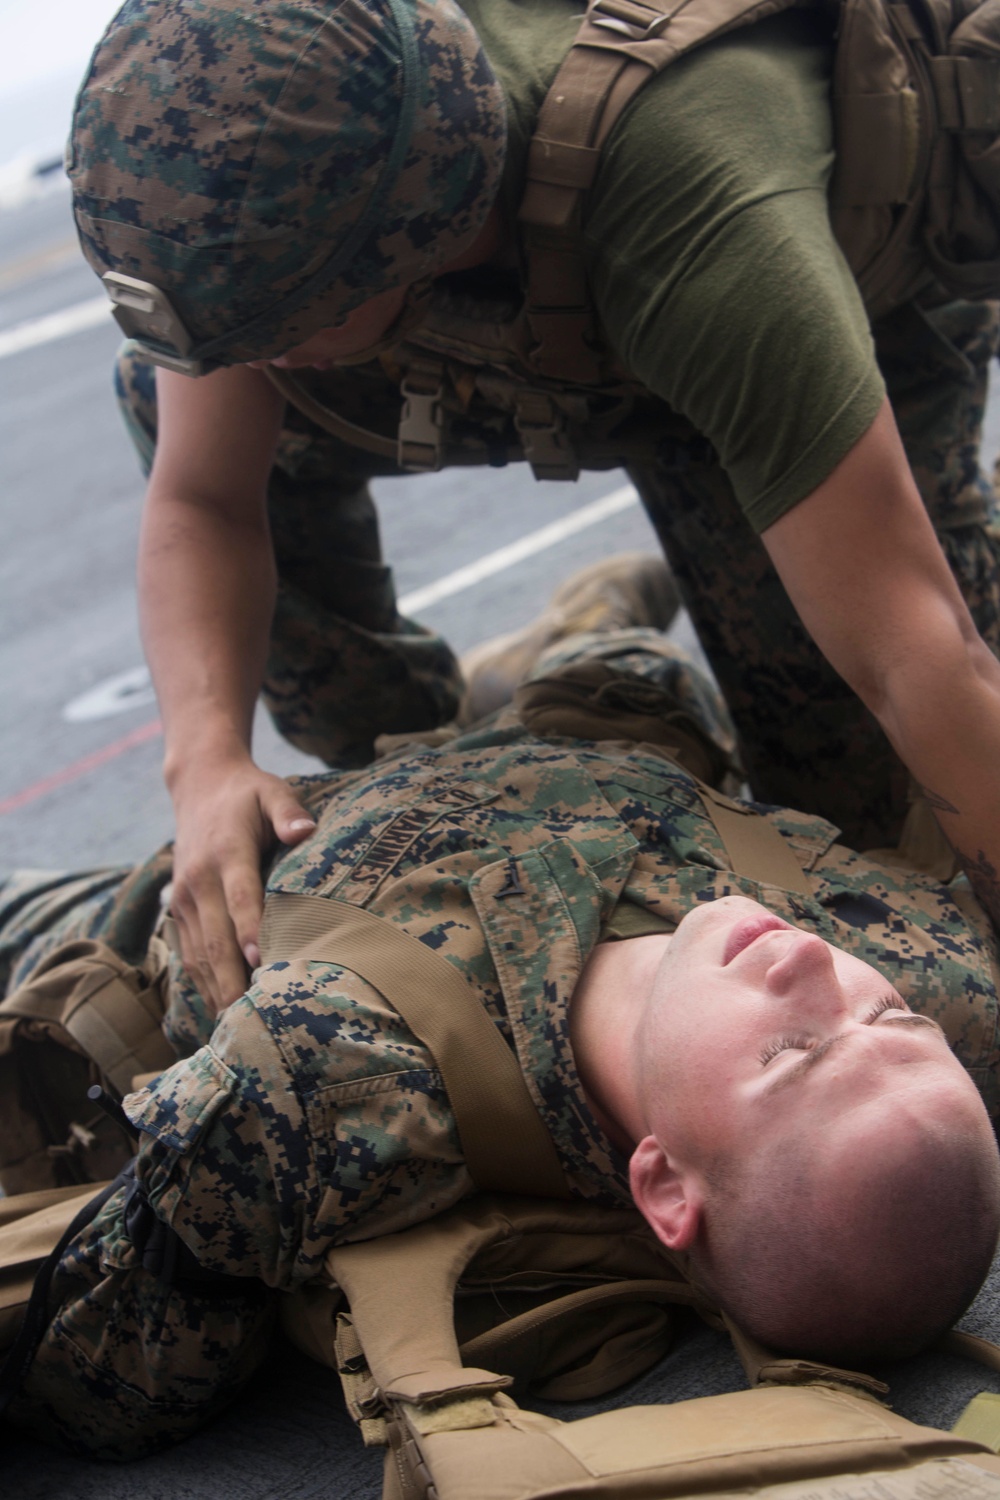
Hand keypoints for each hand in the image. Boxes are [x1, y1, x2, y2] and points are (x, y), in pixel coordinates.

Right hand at [169, 756, 315, 1011]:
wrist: (199, 786)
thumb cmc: (248, 794)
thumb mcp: (272, 791)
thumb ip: (288, 811)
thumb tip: (304, 830)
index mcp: (225, 853)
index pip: (238, 897)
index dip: (249, 930)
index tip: (262, 962)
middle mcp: (199, 880)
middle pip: (215, 938)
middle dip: (233, 980)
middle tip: (252, 1020)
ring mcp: (184, 898)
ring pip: (198, 954)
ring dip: (217, 990)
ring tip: (238, 1030)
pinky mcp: (179, 908)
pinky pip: (189, 953)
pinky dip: (204, 983)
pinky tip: (222, 1009)